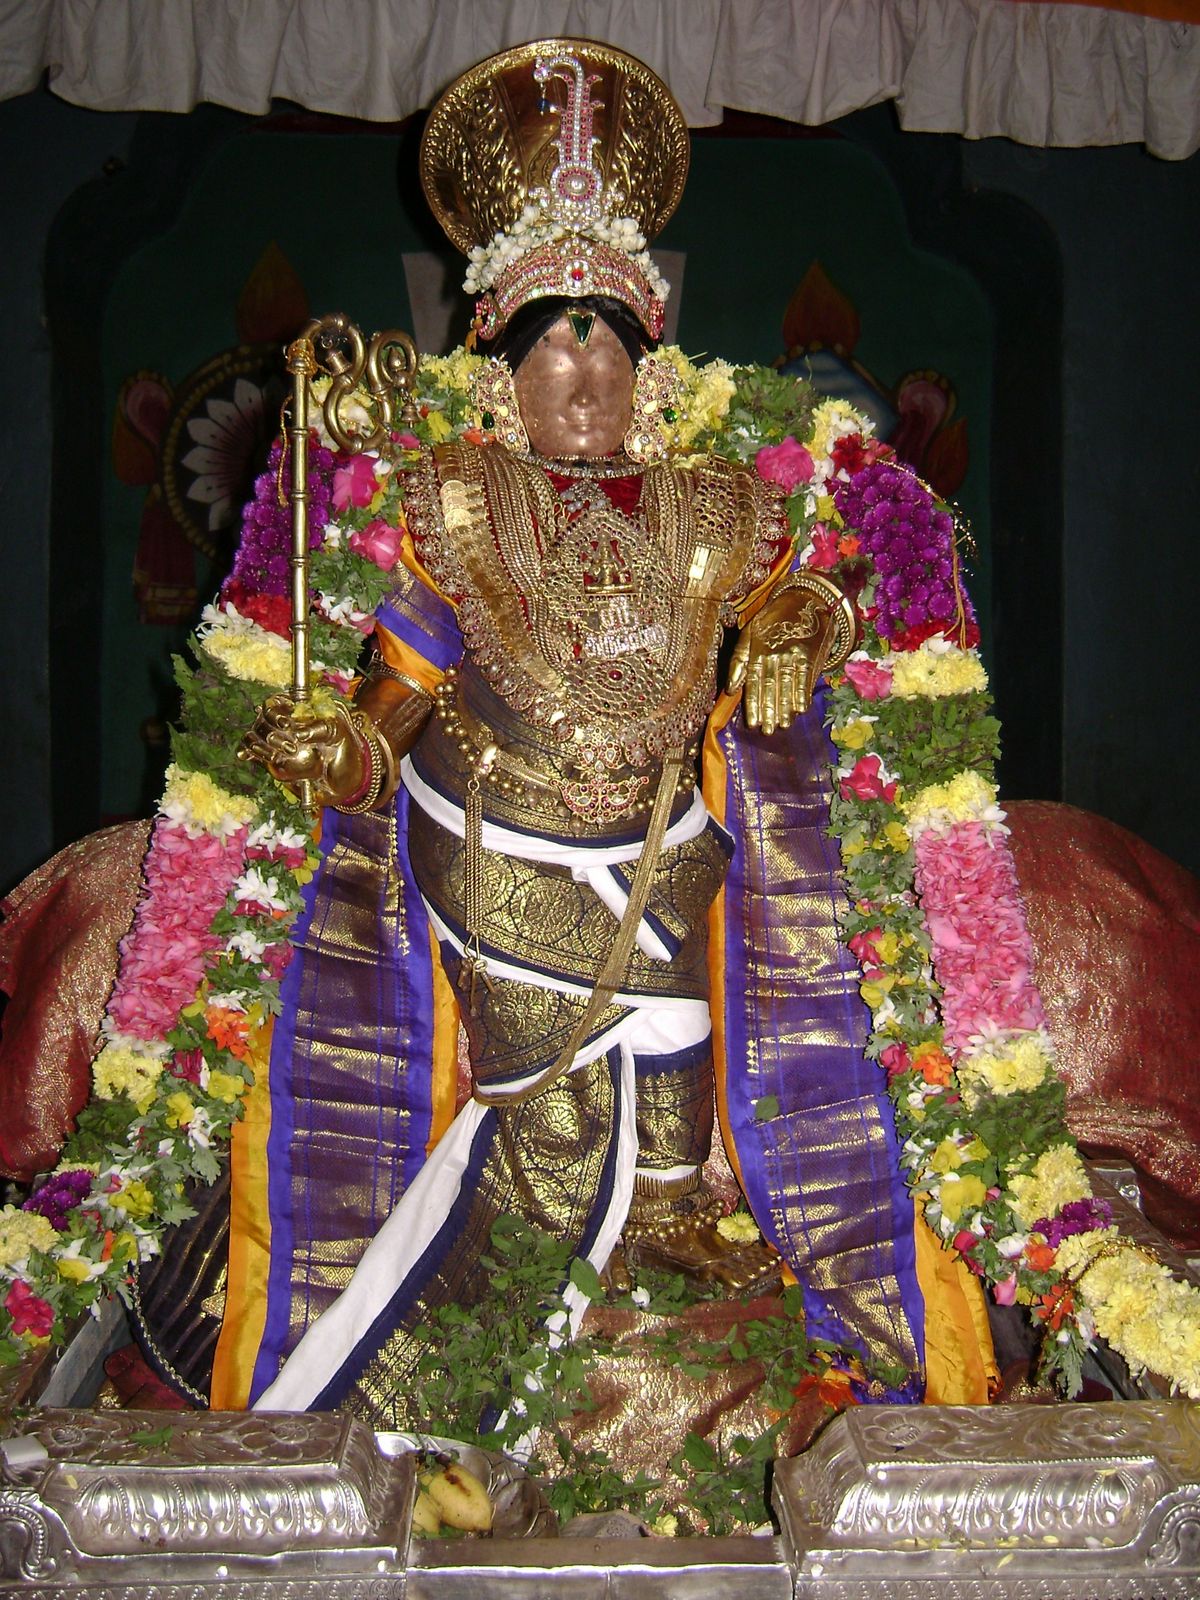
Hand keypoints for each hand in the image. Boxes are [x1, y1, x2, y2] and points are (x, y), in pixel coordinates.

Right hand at [238, 695, 367, 804]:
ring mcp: (275, 738)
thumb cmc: (344, 748)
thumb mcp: (340, 733)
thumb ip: (321, 728)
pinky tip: (245, 756)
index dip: (277, 712)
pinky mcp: (270, 756)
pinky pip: (251, 751)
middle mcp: (283, 720)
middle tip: (291, 749)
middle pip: (262, 720)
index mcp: (299, 707)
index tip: (286, 724)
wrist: (344, 779)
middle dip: (273, 734)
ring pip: (254, 736)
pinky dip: (248, 752)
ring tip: (276, 757)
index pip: (277, 702)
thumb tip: (298, 732)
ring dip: (261, 747)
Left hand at [727, 588, 837, 734]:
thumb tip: (730, 689)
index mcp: (757, 651)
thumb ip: (738, 660)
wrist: (804, 599)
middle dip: (769, 710)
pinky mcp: (810, 654)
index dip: (752, 703)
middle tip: (768, 731)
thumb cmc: (772, 621)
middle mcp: (774, 653)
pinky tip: (801, 709)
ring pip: (787, 684)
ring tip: (784, 725)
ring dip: (786, 706)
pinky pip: (806, 676)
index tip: (752, 723)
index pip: (753, 682)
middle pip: (770, 686)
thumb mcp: (749, 633)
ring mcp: (793, 653)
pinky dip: (803, 693)